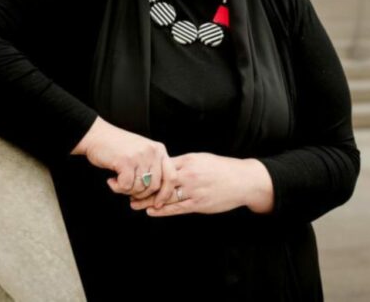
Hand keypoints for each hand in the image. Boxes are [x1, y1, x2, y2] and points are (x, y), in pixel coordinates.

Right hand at [72, 118, 176, 201]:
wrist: (97, 136)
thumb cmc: (118, 148)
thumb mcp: (142, 153)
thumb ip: (153, 168)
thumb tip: (158, 196)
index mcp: (159, 150)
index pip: (172, 177)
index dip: (165, 194)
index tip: (157, 204)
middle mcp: (153, 152)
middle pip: (155, 186)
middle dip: (142, 195)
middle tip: (129, 193)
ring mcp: (140, 156)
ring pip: (140, 188)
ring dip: (127, 191)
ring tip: (118, 182)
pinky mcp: (126, 161)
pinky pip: (126, 186)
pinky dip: (117, 188)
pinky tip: (111, 180)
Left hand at [129, 153, 273, 215]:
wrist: (243, 181)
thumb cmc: (222, 169)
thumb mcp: (202, 159)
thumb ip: (184, 163)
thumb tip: (166, 165)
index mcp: (188, 161)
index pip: (161, 166)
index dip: (146, 171)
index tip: (134, 174)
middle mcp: (189, 175)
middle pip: (159, 182)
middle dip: (142, 187)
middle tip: (126, 191)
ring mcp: (193, 191)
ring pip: (165, 197)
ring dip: (148, 201)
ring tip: (134, 204)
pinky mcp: (198, 204)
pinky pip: (176, 209)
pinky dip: (162, 211)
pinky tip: (151, 211)